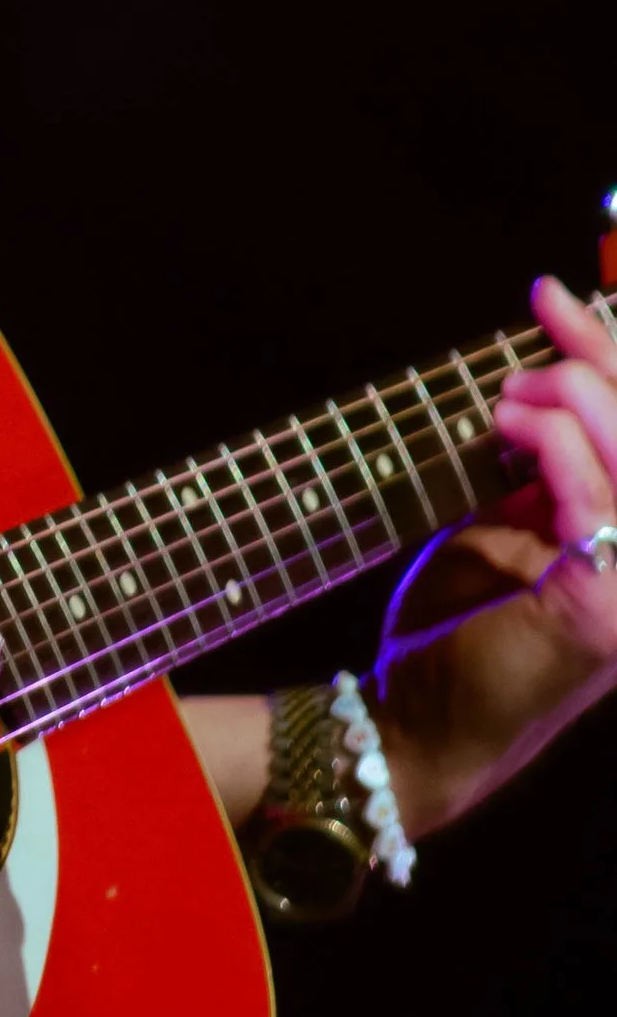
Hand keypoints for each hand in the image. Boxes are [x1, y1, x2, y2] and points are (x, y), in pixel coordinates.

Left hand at [370, 274, 616, 836]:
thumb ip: (545, 470)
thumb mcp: (511, 522)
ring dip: (573, 397)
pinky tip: (513, 423)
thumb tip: (542, 385)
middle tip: (541, 308)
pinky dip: (558, 445)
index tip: (554, 295)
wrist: (419, 721)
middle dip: (601, 353)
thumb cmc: (461, 623)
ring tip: (508, 394)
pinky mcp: (604, 615)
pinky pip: (598, 504)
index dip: (612, 354)